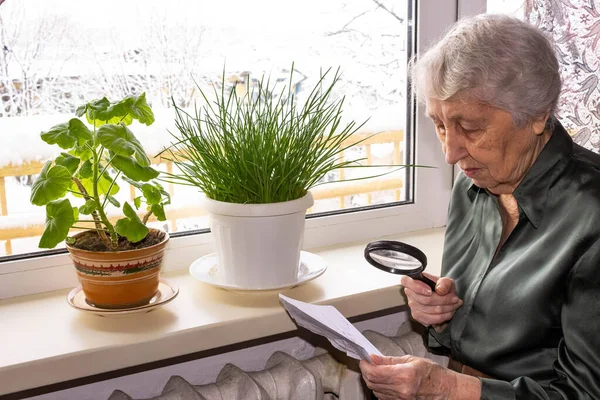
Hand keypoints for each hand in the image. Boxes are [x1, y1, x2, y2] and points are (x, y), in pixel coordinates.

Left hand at [360, 354, 480, 399]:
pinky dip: (379, 388)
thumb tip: (373, 357)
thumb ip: (390, 360)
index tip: (363, 359)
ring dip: (372, 380)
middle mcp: (401, 390)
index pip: (375, 372)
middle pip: (372, 382)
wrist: (446, 390)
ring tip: (376, 370)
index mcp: (405, 375)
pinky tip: (383, 381)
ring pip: (375, 390)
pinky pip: (382, 397)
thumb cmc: (432, 373)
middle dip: (366, 371)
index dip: (365, 365)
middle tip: (368, 363)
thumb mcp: (412, 360)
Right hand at [401, 273, 462, 326]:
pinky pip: (430, 319)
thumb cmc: (443, 288)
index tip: (430, 291)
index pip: (405, 281)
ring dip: (446, 309)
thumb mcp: (447, 281)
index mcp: (413, 280)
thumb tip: (439, 290)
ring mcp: (412, 306)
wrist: (445, 297)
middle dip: (443, 300)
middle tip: (455, 299)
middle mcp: (410, 293)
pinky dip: (442, 317)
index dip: (417, 287)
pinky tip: (449, 313)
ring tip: (455, 305)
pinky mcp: (417, 316)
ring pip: (429, 310)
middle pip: (424, 299)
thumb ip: (445, 283)